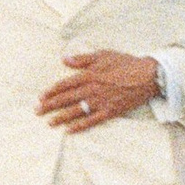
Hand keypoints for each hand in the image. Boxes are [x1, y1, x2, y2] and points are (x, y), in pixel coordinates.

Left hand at [39, 49, 161, 132]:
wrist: (147, 76)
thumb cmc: (125, 63)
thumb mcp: (102, 54)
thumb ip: (82, 59)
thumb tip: (64, 59)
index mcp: (89, 75)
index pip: (65, 84)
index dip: (51, 91)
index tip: (41, 97)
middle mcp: (92, 89)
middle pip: (66, 99)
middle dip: (50, 105)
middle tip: (37, 111)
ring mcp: (100, 102)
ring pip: (76, 111)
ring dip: (61, 117)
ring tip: (49, 122)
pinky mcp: (110, 111)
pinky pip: (91, 120)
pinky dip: (79, 126)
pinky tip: (69, 130)